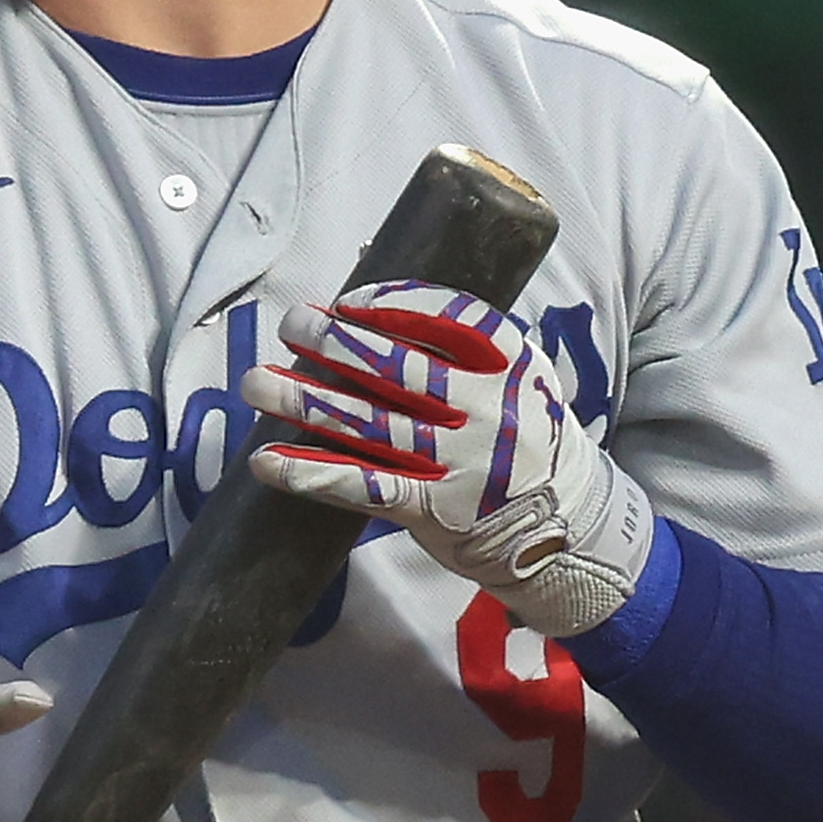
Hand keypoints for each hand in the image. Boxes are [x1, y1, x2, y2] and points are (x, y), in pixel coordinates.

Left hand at [241, 281, 651, 637]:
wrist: (565, 528)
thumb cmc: (524, 439)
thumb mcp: (517, 380)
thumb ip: (459, 346)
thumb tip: (365, 293)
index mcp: (512, 366)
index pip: (451, 319)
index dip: (394, 302)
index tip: (348, 300)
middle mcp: (487, 412)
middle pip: (399, 368)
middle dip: (335, 342)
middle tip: (291, 323)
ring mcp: (460, 463)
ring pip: (369, 424)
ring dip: (305, 401)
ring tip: (257, 383)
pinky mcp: (434, 511)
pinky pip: (363, 486)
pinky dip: (311, 473)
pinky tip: (269, 460)